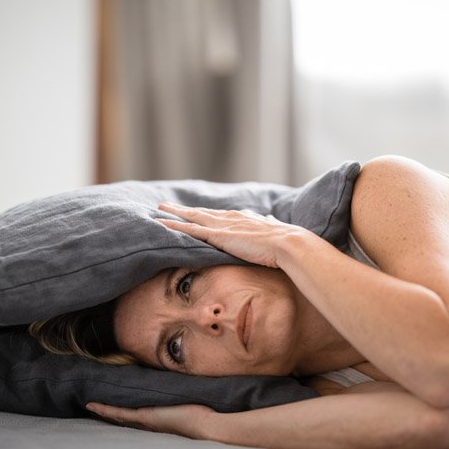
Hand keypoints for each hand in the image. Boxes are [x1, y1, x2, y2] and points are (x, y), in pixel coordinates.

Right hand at [85, 402, 215, 438]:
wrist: (207, 426)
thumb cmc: (205, 413)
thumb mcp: (191, 398)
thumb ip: (186, 390)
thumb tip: (190, 376)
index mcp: (159, 418)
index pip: (139, 413)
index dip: (125, 409)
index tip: (114, 404)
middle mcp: (150, 422)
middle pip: (125, 416)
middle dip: (110, 411)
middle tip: (94, 405)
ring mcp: (145, 420)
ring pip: (120, 415)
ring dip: (104, 410)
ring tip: (90, 404)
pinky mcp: (145, 417)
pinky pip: (120, 413)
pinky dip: (106, 409)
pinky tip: (93, 405)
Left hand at [156, 203, 312, 267]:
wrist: (287, 244)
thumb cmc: (284, 242)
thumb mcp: (274, 229)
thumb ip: (269, 224)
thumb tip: (270, 219)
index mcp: (243, 217)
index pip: (219, 214)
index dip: (205, 213)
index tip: (196, 211)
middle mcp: (231, 217)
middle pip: (202, 212)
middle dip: (184, 209)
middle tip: (167, 205)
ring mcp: (223, 225)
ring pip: (193, 217)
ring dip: (175, 213)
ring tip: (160, 209)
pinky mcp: (219, 236)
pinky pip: (191, 231)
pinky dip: (176, 227)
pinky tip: (163, 225)